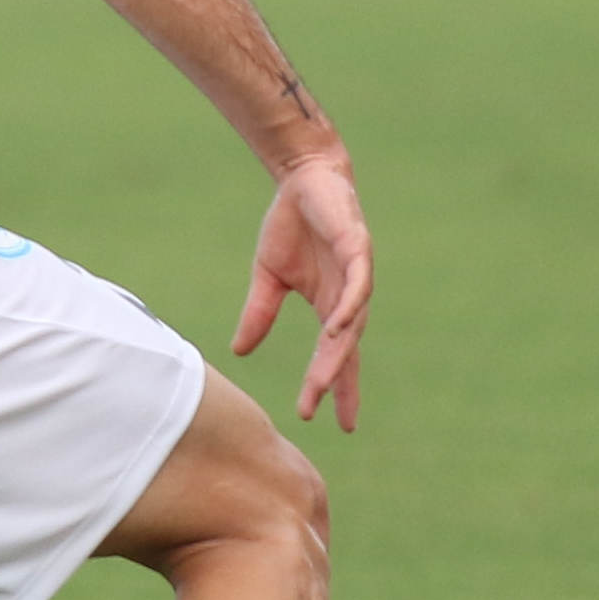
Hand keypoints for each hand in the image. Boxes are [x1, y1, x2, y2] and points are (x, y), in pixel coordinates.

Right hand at [237, 151, 372, 431]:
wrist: (303, 179)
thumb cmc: (291, 226)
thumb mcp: (268, 277)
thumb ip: (259, 314)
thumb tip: (239, 353)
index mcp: (330, 306)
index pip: (336, 356)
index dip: (332, 387)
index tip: (324, 421)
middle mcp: (349, 297)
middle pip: (345, 350)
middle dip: (334, 382)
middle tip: (323, 414)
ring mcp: (357, 274)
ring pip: (352, 324)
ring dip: (339, 353)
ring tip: (325, 382)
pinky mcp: (358, 249)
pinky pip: (358, 285)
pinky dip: (350, 309)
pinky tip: (337, 330)